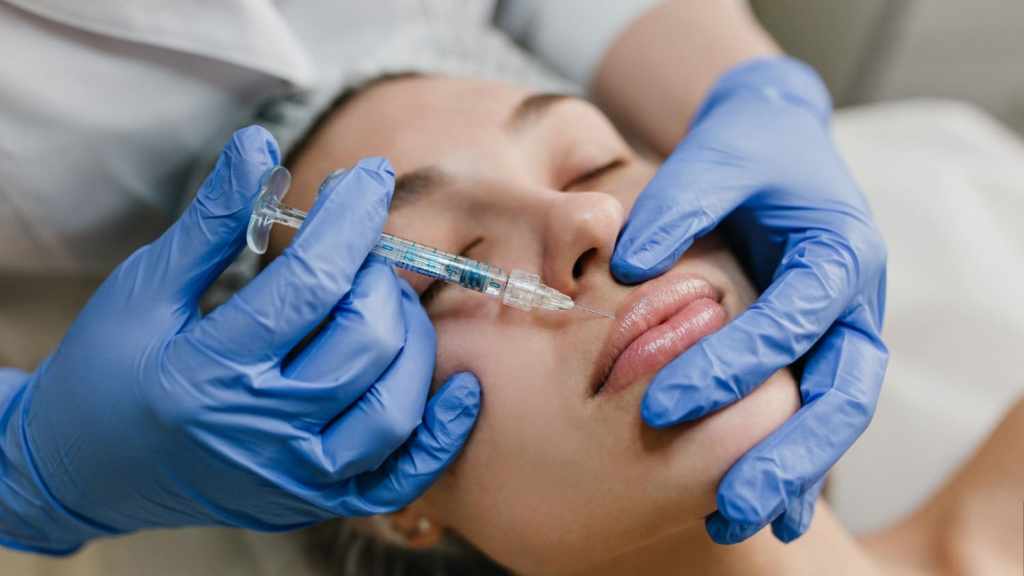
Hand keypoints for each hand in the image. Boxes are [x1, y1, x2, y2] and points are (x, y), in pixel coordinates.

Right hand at [0, 127, 480, 553]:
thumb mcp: (144, 289)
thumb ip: (209, 223)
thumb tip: (260, 146)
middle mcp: (261, 433)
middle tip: (359, 253)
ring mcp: (295, 477)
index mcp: (208, 373)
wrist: (85, 473)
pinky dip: (442, 434)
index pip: (310, 282)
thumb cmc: (106, 373)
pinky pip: (401, 477)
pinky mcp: (315, 501)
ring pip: (393, 405)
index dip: (349, 219)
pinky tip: (460, 387)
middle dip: (377, 277)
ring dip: (410, 338)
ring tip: (384, 303)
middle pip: (365, 340)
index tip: (368, 176)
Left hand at [611, 58, 887, 543]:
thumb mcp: (718, 154)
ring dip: (793, 474)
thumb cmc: (748, 150)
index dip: (732, 366)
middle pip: (841, 393)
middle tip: (730, 504)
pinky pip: (814, 416)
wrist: (776, 144)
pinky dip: (795, 466)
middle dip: (788, 453)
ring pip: (835, 419)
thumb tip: (628, 269)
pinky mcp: (820, 353)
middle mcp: (856, 304)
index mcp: (842, 251)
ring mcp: (843, 335)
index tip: (660, 405)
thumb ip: (678, 203)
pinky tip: (762, 514)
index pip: (792, 320)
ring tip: (738, 520)